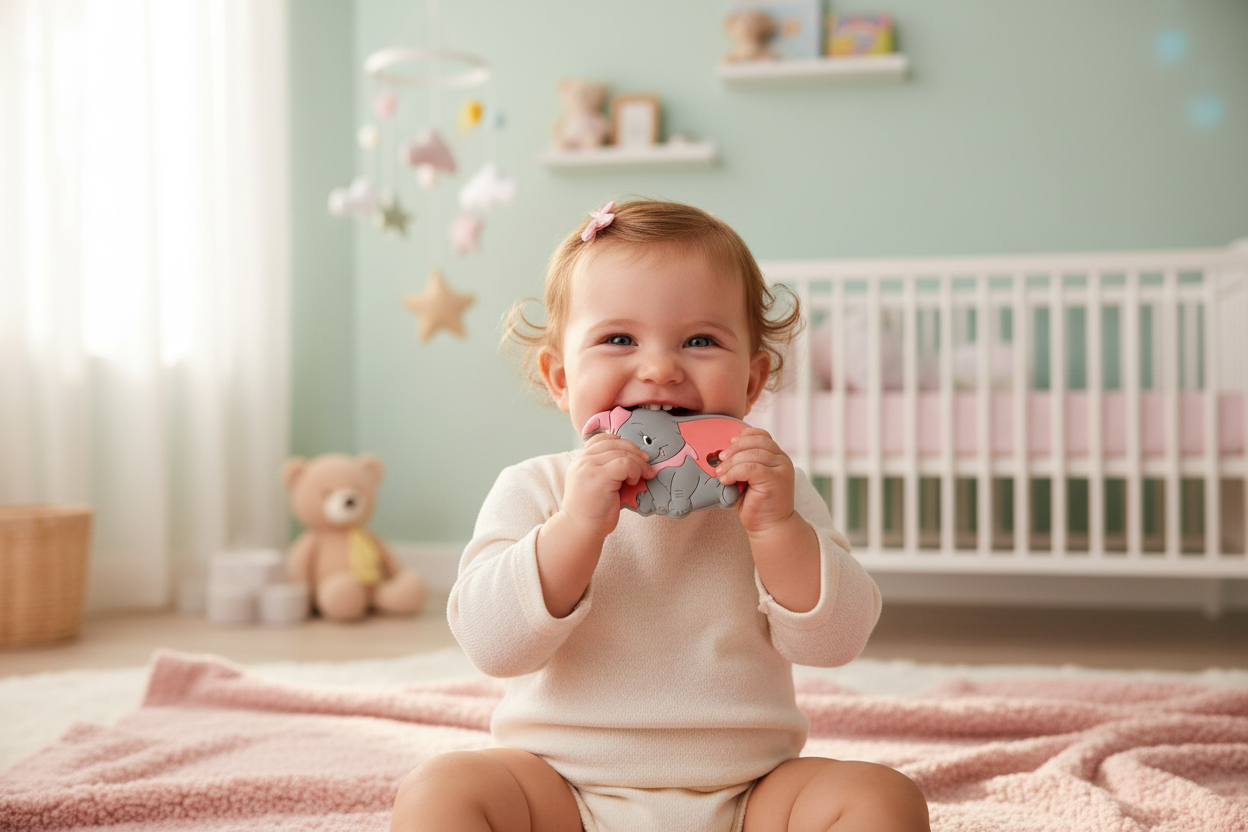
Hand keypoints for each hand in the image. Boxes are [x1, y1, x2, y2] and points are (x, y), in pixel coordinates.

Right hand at [536, 434, 652, 617]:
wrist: (580, 530)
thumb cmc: (592, 511)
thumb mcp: (596, 484)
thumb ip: (606, 469)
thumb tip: (634, 460)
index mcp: (580, 460)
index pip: (602, 438)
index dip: (621, 442)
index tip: (633, 455)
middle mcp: (582, 460)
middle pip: (614, 442)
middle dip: (635, 452)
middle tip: (646, 464)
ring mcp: (589, 467)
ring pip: (622, 452)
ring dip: (638, 463)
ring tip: (642, 476)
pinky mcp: (599, 477)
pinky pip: (625, 464)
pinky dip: (635, 470)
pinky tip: (635, 482)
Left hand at [714, 427, 795, 535]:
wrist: (770, 527)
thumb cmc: (756, 504)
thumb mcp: (747, 478)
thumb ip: (741, 463)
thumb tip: (720, 453)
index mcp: (777, 456)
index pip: (761, 435)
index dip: (743, 436)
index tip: (728, 445)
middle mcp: (782, 459)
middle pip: (756, 442)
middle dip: (734, 449)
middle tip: (720, 460)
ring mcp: (782, 469)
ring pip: (752, 454)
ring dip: (731, 462)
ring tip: (720, 473)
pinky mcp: (777, 479)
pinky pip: (751, 468)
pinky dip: (735, 472)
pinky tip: (725, 480)